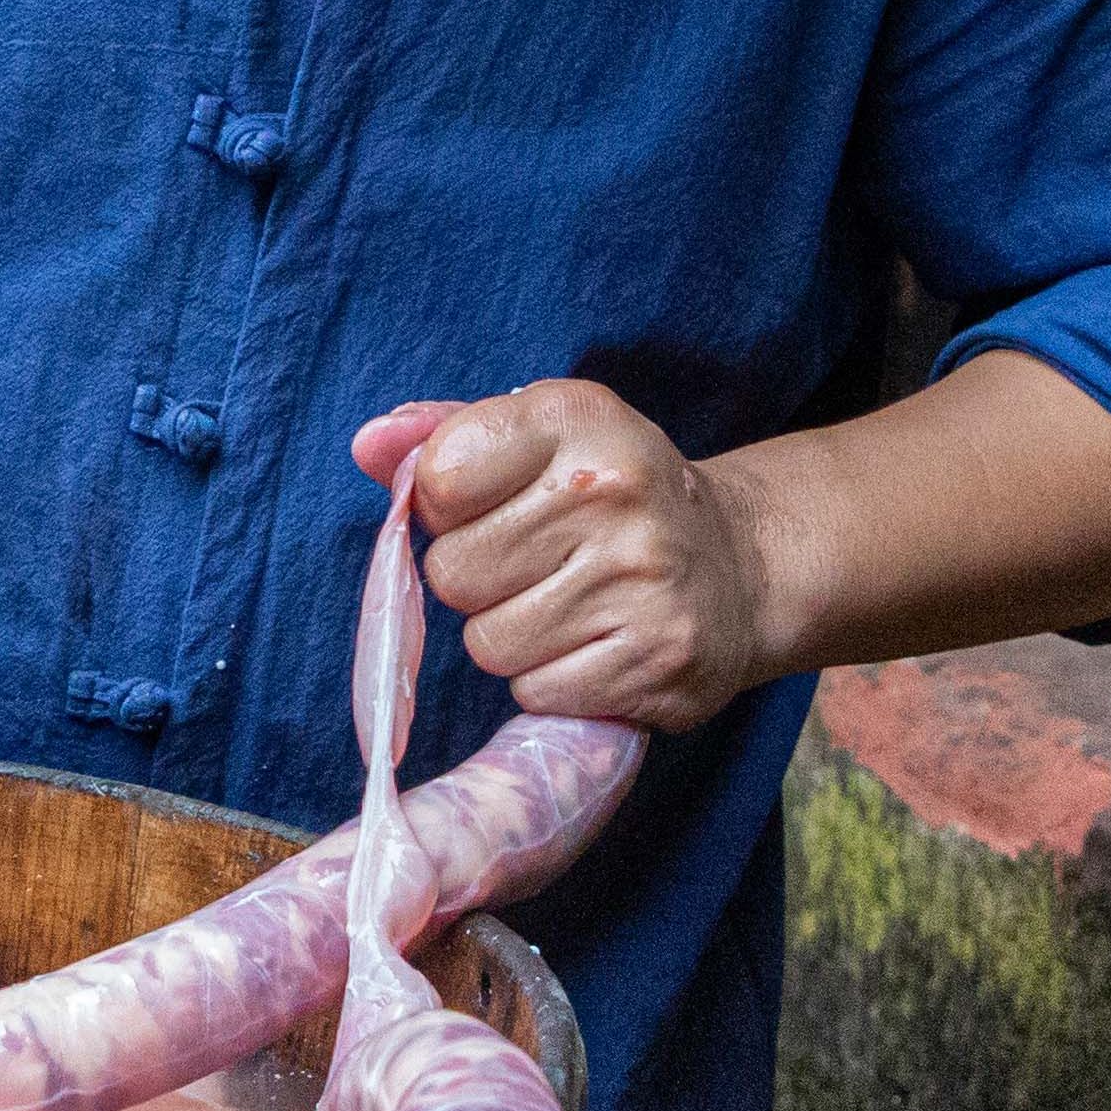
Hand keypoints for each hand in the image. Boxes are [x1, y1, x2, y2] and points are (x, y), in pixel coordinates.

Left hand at [353, 380, 780, 730]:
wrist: (742, 567)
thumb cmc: (614, 496)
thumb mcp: (541, 437)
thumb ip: (445, 434)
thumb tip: (368, 445)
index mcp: (575, 417)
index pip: (439, 476)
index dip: (445, 506)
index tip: (487, 505)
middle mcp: (612, 492)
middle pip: (452, 573)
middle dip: (477, 578)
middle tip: (536, 564)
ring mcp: (640, 581)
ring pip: (487, 643)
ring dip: (511, 635)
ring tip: (567, 605)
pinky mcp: (657, 662)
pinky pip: (535, 692)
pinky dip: (551, 680)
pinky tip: (595, 645)